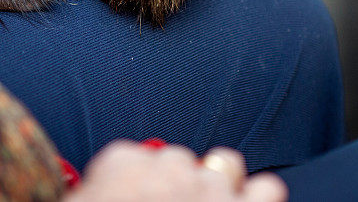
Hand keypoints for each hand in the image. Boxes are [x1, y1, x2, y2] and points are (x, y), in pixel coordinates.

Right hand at [64, 141, 287, 201]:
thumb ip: (91, 196)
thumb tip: (100, 196)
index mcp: (121, 165)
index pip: (135, 158)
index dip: (136, 187)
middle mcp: (168, 168)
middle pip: (177, 160)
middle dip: (176, 186)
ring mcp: (210, 189)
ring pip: (224, 163)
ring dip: (218, 184)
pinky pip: (267, 189)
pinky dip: (258, 199)